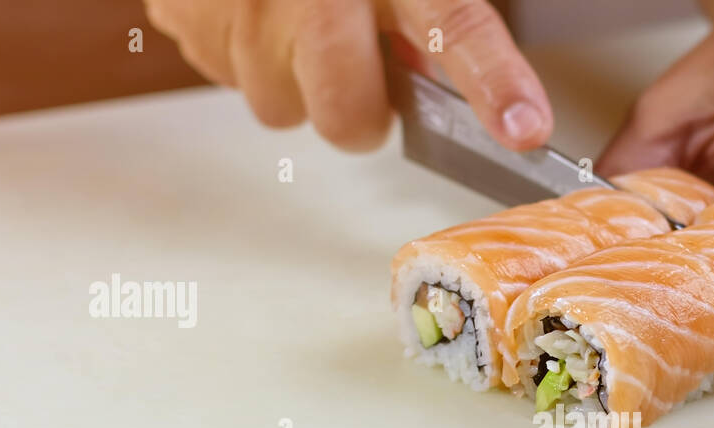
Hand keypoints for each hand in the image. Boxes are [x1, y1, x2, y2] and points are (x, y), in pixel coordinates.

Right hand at [144, 0, 552, 150]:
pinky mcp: (189, 17)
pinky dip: (246, 51)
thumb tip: (432, 71)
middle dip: (360, 110)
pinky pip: (228, 74)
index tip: (524, 128)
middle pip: (347, 116)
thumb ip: (428, 9)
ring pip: (279, 105)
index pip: (455, 25)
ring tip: (294, 15)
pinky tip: (253, 4)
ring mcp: (243, 8)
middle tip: (361, 66)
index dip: (492, 82)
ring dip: (295, 78)